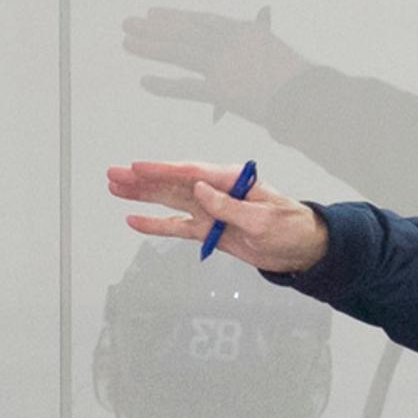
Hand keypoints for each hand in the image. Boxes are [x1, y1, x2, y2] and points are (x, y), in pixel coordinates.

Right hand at [105, 159, 328, 273]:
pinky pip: (177, 226)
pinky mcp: (209, 230)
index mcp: (232, 181)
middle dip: (142, 179)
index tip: (138, 167)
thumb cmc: (292, 228)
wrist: (303, 251)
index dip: (163, 170)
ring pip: (169, 201)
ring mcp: (211, 211)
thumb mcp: (264, 219)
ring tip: (115, 188)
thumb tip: (200, 190)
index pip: (191, 172)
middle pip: (173, 183)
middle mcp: (216, 192)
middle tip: (114, 174)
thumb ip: (230, 206)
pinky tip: (135, 220)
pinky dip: (156, 224)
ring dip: (143, 196)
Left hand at [122, 5, 307, 120]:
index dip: (176, 17)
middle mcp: (230, 44)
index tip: (155, 14)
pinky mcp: (222, 90)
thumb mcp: (280, 56)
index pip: (203, 21)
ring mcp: (224, 65)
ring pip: (180, 53)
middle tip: (131, 24)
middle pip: (186, 32)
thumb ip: (259, 52)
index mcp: (245, 31)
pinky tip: (145, 81)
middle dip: (155, 28)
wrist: (309, 98)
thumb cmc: (302, 83)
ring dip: (152, 47)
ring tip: (129, 42)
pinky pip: (187, 87)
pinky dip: (165, 85)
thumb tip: (250, 53)